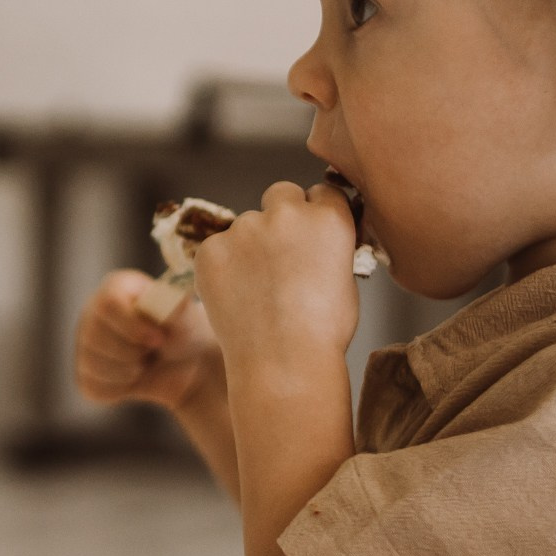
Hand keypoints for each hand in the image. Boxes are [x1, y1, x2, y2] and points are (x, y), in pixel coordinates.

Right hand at [74, 269, 220, 409]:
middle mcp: (92, 312)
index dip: (133, 327)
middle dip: (133, 352)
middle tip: (154, 351)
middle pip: (97, 337)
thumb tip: (171, 301)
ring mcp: (84, 344)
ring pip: (94, 365)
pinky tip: (133, 378)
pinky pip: (94, 387)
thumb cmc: (182, 331)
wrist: (183, 364)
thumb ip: (176, 306)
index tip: (160, 340)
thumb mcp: (185, 316)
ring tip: (144, 362)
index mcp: (115, 288)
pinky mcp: (85, 374)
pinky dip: (120, 389)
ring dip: (129, 372)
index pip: (108, 305)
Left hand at [195, 182, 361, 382]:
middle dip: (281, 214)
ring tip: (256, 291)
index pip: (321, 193)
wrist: (283, 362)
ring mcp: (245, 229)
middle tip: (279, 254)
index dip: (315, 213)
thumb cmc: (322, 332)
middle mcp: (287, 214)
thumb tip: (315, 244)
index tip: (311, 234)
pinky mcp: (210, 248)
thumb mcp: (344, 281)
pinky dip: (223, 267)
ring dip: (249, 245)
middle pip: (281, 194)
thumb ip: (328, 248)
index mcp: (328, 219)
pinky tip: (235, 298)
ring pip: (246, 225)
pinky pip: (217, 249)